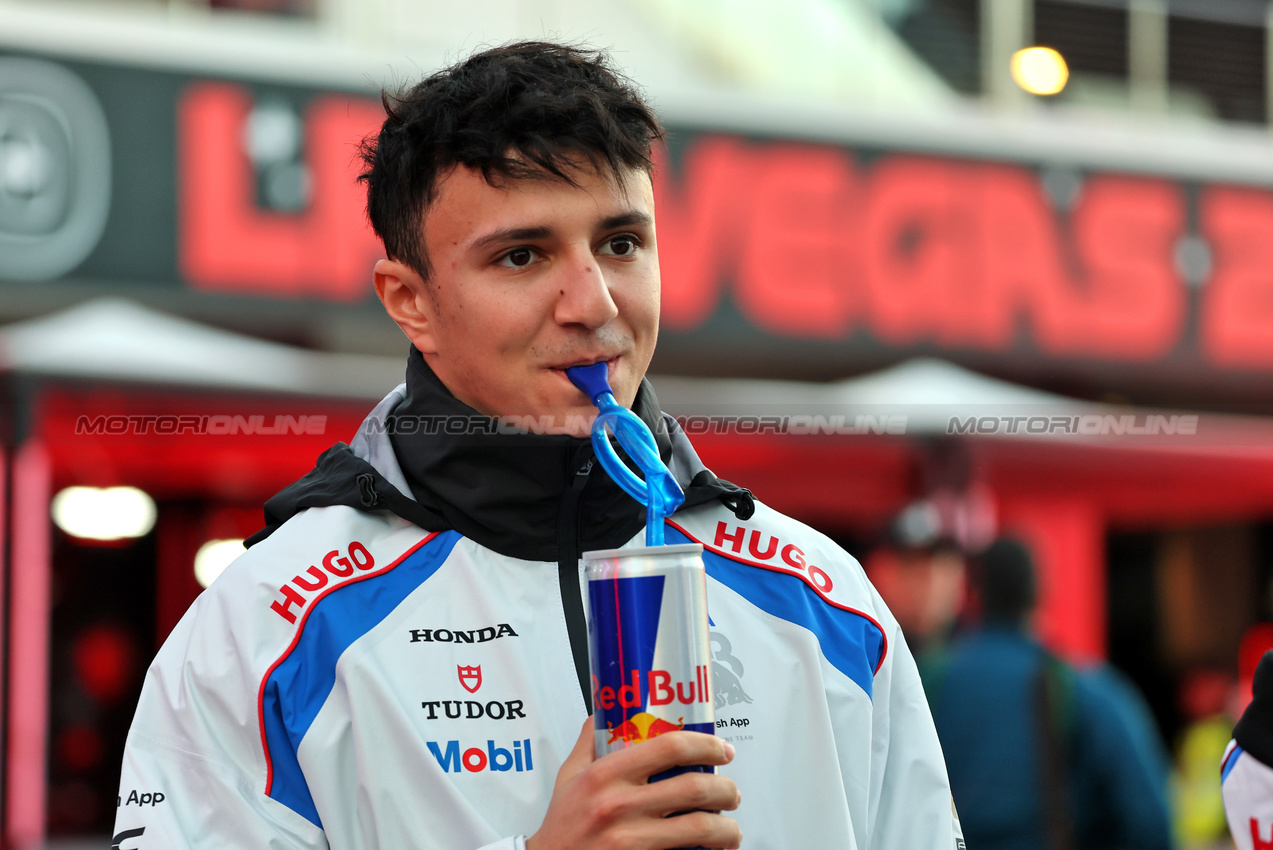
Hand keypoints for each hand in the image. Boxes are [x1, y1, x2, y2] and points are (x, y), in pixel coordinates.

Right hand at [526, 717, 741, 849]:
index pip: (669, 746)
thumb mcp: (568, 777)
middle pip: (694, 788)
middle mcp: (619, 805)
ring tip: (731, 828)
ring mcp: (630, 840)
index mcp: (605, 774)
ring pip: (700, 828)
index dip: (706, 745)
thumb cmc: (562, 825)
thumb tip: (602, 712)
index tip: (723, 750)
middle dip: (726, 790)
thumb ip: (588, 743)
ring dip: (727, 829)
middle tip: (732, 793)